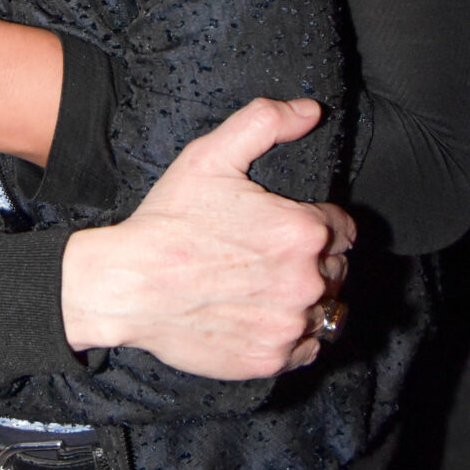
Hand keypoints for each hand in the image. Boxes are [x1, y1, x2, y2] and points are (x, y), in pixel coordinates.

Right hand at [60, 98, 353, 380]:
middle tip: (268, 259)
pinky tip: (261, 318)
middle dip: (311, 262)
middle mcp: (306, 281)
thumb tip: (311, 111)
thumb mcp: (211, 155)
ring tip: (266, 290)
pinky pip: (306, 349)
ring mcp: (290, 324)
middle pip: (336, 271)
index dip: (316, 225)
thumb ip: (265, 123)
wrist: (128, 285)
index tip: (285, 231)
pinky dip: (292, 337)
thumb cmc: (168, 221)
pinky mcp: (271, 358)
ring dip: (307, 301)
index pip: (342, 230)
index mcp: (303, 231)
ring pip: (324, 311)